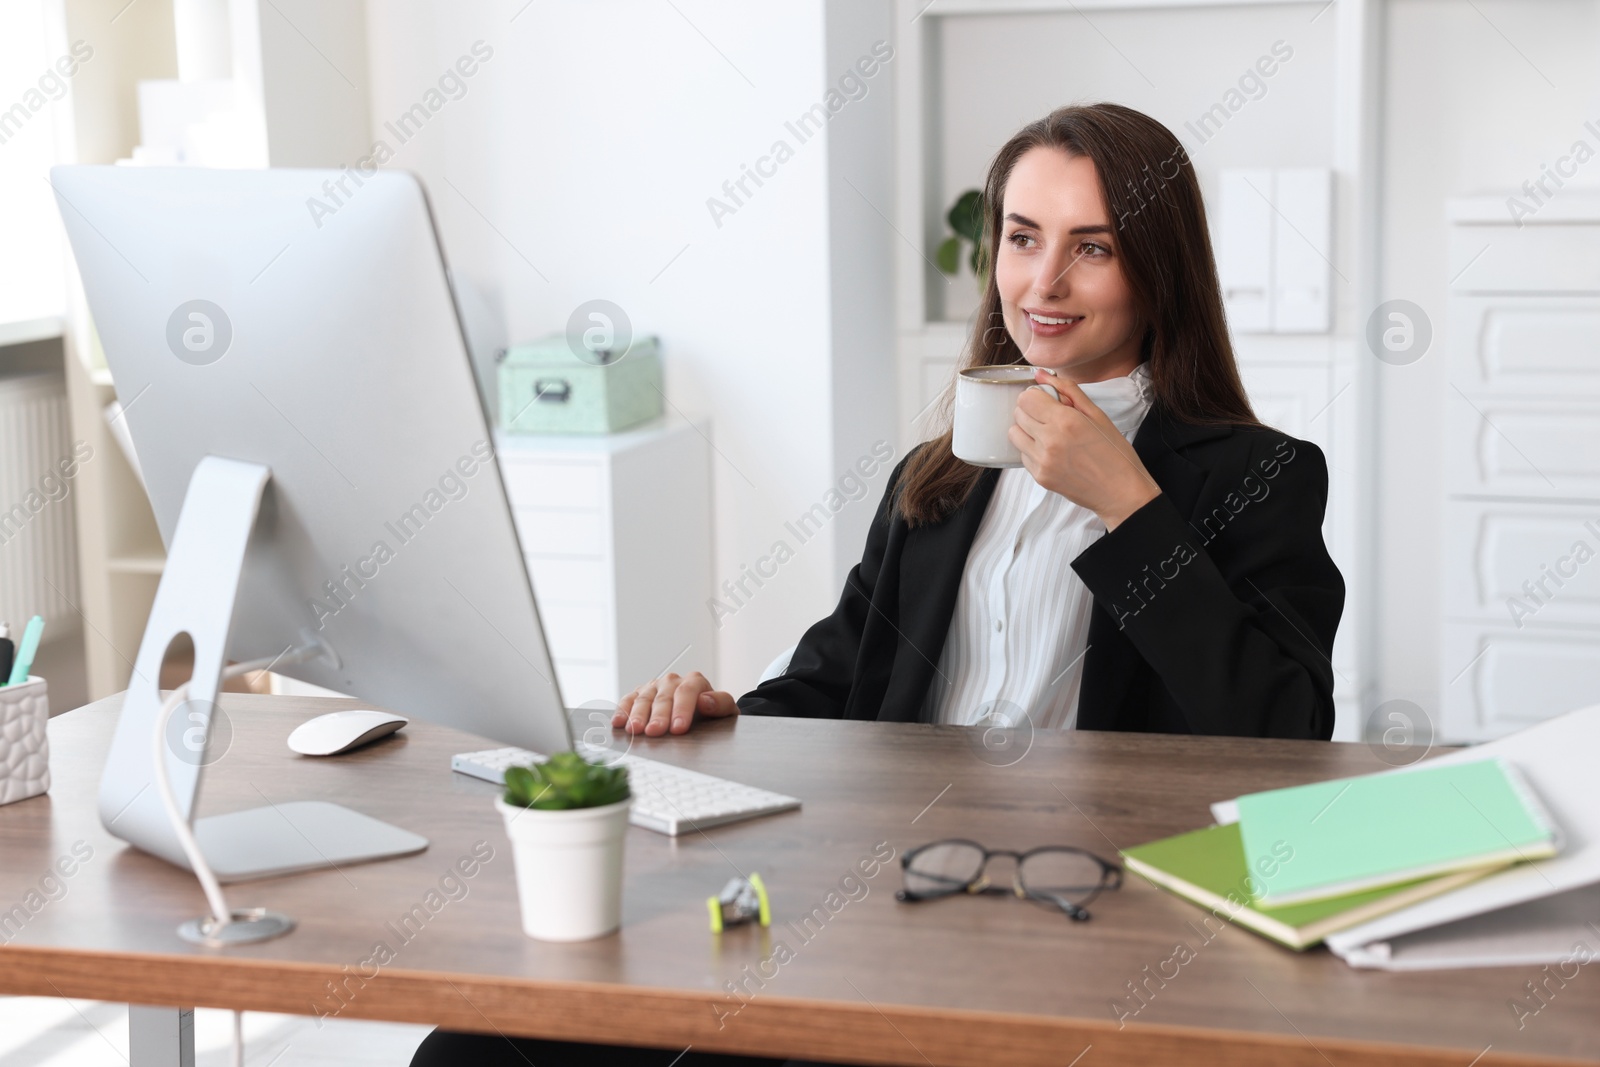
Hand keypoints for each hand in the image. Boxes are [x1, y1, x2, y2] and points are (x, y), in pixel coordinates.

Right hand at [611, 671, 739, 735]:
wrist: (702, 714)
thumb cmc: (713, 715)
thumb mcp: (726, 711)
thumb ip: (720, 704)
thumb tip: (705, 700)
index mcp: (695, 681)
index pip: (687, 692)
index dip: (682, 710)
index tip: (679, 728)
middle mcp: (672, 681)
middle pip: (664, 697)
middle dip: (658, 716)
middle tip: (654, 732)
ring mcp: (655, 687)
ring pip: (644, 698)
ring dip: (638, 715)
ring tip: (635, 730)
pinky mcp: (640, 694)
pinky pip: (629, 699)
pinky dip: (622, 710)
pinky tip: (618, 722)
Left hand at [1009, 370, 1160, 529]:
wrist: (1120, 492)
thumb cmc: (1114, 452)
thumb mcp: (1097, 414)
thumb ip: (1067, 390)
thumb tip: (1040, 374)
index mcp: (1065, 421)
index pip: (1026, 398)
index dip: (1035, 395)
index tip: (1046, 400)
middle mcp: (1050, 441)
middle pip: (1018, 413)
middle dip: (1031, 410)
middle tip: (1049, 417)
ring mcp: (1042, 461)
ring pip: (1014, 434)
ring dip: (1027, 429)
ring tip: (1047, 434)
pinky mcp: (1039, 477)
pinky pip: (1022, 454)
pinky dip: (1032, 449)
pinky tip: (1052, 451)